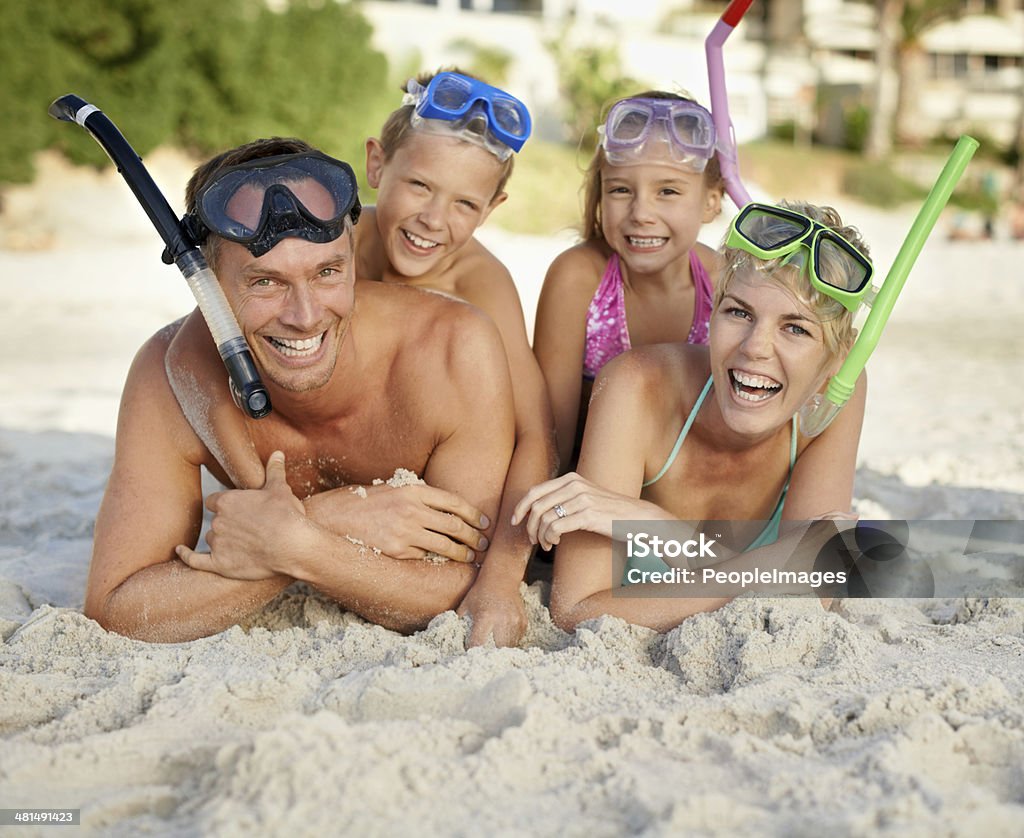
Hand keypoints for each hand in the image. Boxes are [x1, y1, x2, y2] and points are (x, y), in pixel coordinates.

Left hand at [176, 450, 315, 579]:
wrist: (293, 545)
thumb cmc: (286, 516)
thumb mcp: (280, 489)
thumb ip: (274, 470)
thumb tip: (277, 454)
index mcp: (227, 501)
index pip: (214, 501)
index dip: (224, 505)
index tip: (235, 509)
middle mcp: (218, 521)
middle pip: (215, 521)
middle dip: (228, 524)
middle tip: (247, 528)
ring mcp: (217, 543)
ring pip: (212, 540)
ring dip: (222, 541)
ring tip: (243, 545)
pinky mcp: (219, 564)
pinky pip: (195, 561)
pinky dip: (186, 556)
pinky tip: (180, 552)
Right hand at [304, 482, 489, 562]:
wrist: (325, 520)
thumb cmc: (353, 503)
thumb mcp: (385, 490)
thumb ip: (410, 497)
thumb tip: (432, 507)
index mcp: (411, 490)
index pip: (454, 501)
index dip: (474, 513)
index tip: (484, 522)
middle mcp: (412, 509)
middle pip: (456, 524)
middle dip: (475, 536)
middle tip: (484, 544)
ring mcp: (406, 531)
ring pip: (446, 544)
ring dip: (463, 552)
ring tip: (472, 558)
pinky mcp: (397, 551)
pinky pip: (425, 556)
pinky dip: (439, 560)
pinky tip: (447, 564)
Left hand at [457, 583, 526, 647]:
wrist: (501, 578)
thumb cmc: (480, 592)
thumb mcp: (466, 605)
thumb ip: (459, 623)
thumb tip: (452, 639)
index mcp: (485, 617)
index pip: (477, 644)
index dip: (472, 651)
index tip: (468, 654)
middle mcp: (502, 621)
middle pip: (496, 650)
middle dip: (489, 654)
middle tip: (483, 654)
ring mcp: (515, 622)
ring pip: (508, 647)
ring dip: (500, 649)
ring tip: (494, 646)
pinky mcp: (523, 622)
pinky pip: (517, 640)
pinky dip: (510, 641)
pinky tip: (503, 636)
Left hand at [511, 472, 667, 550]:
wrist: (636, 518)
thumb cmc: (609, 511)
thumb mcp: (585, 496)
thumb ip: (564, 497)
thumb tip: (538, 509)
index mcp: (571, 478)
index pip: (535, 490)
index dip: (520, 507)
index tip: (515, 521)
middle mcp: (575, 485)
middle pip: (536, 505)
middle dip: (529, 526)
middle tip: (531, 540)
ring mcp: (582, 499)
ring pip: (544, 518)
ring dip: (540, 536)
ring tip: (546, 545)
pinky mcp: (588, 515)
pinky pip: (556, 528)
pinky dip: (550, 538)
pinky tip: (555, 543)